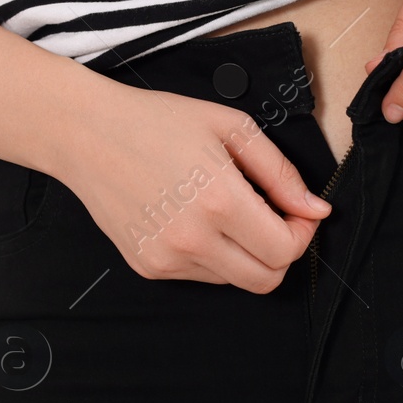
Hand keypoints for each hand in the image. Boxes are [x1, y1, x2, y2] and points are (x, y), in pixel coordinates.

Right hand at [56, 83, 330, 292]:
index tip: (298, 212)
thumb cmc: (157, 121)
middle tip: (273, 218)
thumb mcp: (231, 127)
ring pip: (235, 280)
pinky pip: (202, 276)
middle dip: (281, 251)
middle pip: (267, 279)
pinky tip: (195, 219)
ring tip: (226, 211)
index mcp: (219, 200)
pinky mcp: (149, 268)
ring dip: (246, 254)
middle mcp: (193, 239)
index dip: (303, 233)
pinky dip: (213, 255)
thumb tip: (316, 209)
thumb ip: (279, 173)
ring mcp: (167, 259)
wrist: (86, 134)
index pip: (285, 250)